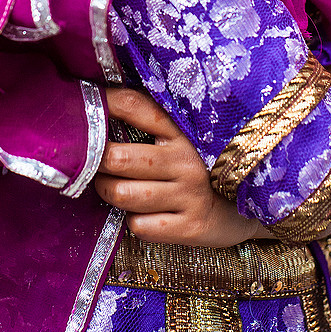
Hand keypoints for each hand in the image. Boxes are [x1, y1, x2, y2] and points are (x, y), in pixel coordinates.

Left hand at [95, 88, 266, 246]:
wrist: (250, 207)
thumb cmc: (201, 166)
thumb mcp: (184, 137)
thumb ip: (149, 121)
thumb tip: (98, 106)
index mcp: (180, 128)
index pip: (132, 104)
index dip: (101, 104)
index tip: (80, 110)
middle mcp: (185, 158)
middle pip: (118, 156)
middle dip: (97, 163)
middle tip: (95, 165)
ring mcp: (189, 193)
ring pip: (123, 194)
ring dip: (109, 192)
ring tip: (113, 188)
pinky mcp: (191, 227)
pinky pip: (141, 226)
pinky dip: (135, 222)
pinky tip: (144, 214)